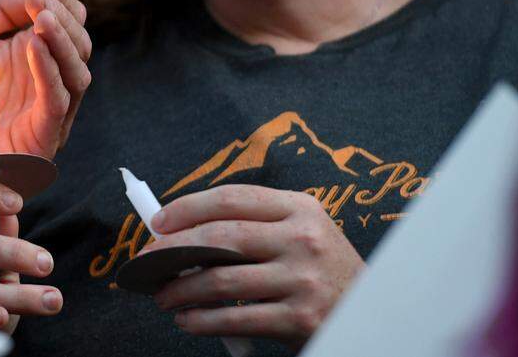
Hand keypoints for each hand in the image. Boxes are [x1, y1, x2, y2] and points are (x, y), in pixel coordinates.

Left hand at [0, 0, 90, 180]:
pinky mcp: (37, 139)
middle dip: (66, 17)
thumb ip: (2, 7)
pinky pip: (56, 103)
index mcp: (28, 56)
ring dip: (63, 42)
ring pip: (77, 75)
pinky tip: (34, 44)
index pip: (64, 23)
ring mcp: (42, 112)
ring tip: (43, 17)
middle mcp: (42, 83)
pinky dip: (50, 71)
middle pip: (78, 47)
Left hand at [144, 185, 364, 350]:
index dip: (186, 207)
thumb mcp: (301, 233)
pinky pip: (235, 318)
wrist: (371, 315)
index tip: (158, 223)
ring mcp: (303, 279)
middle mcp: (303, 238)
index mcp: (300, 208)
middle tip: (146, 263)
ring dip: (180, 290)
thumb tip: (180, 234)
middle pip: (219, 236)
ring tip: (163, 296)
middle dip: (172, 250)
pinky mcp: (300, 318)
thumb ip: (253, 226)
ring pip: (220, 279)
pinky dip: (201, 320)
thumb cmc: (322, 271)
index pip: (231, 198)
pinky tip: (187, 320)